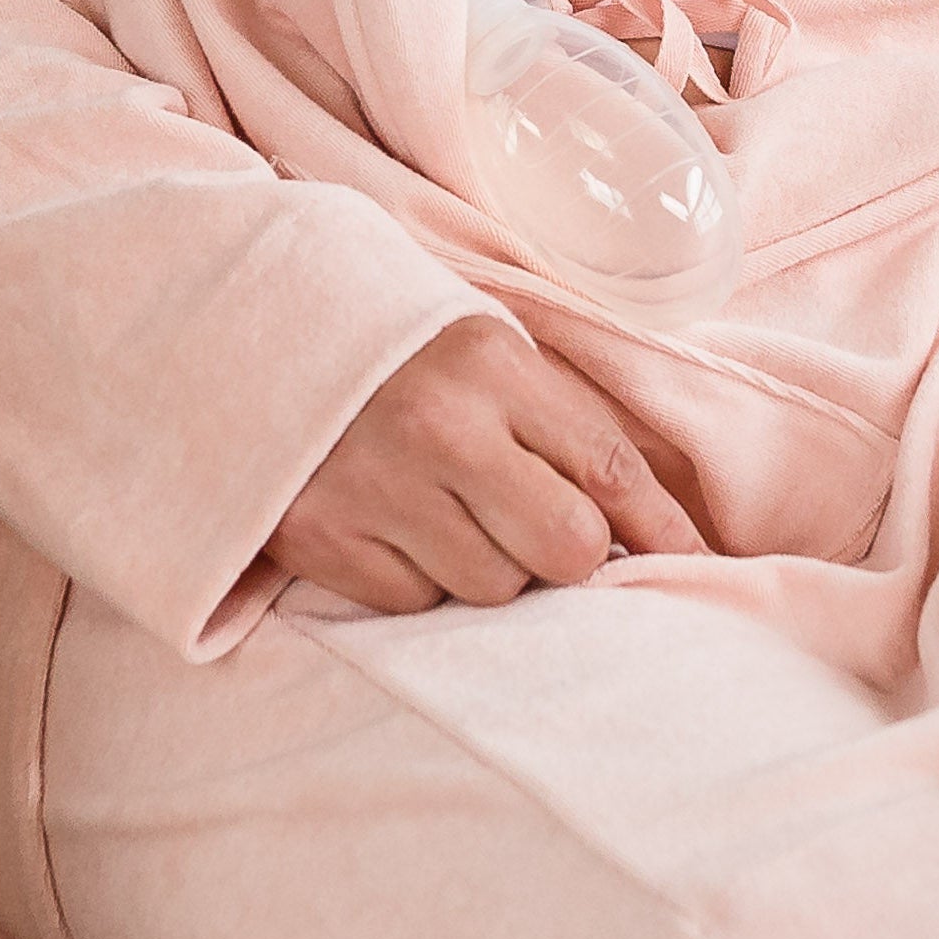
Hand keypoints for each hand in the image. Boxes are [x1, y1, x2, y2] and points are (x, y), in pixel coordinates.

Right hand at [262, 312, 712, 613]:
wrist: (242, 334)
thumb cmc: (395, 352)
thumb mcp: (483, 352)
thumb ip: (561, 424)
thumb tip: (653, 532)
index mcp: (491, 364)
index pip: (611, 468)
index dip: (664, 530)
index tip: (696, 563)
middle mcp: (439, 427)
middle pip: (567, 549)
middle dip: (571, 554)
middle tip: (540, 529)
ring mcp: (375, 488)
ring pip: (495, 588)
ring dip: (491, 567)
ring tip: (450, 513)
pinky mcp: (318, 538)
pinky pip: (416, 604)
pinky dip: (418, 580)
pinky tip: (394, 525)